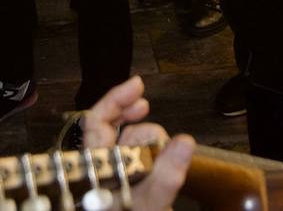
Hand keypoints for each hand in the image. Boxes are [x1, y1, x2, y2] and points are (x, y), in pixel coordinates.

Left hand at [83, 76, 193, 210]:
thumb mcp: (149, 206)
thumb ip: (166, 176)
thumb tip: (186, 139)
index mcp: (95, 168)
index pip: (97, 122)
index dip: (115, 100)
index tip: (140, 84)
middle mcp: (98, 169)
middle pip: (111, 130)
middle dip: (135, 121)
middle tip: (147, 109)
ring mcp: (109, 178)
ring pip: (125, 146)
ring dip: (147, 141)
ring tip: (164, 150)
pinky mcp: (121, 186)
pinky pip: (133, 161)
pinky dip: (148, 154)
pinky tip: (164, 157)